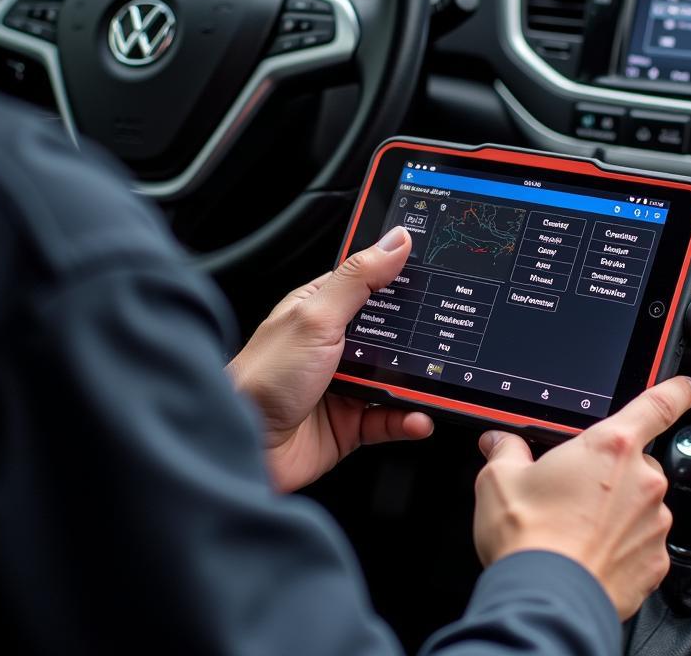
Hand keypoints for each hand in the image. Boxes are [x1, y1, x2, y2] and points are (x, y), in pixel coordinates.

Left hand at [228, 227, 432, 491]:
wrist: (243, 449)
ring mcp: (344, 384)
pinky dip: (408, 420)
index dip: (402, 278)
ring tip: (438, 381)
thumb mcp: (316, 318)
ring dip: (419, 382)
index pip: (370, 284)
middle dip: (419, 334)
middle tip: (446, 333)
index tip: (437, 274)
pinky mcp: (350, 424)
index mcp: (321, 310)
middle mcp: (334, 344)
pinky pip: (391, 419)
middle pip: (391, 333)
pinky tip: (419, 418)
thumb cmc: (263, 378)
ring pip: (396, 377)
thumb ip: (359, 279)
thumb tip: (395, 240)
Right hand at [473, 376, 690, 620]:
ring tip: (576, 529)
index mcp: (610, 446)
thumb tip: (500, 443)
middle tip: (574, 492)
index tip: (687, 388)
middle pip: (637, 462)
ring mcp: (653, 523)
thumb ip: (507, 451)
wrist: (546, 599)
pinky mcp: (656, 562)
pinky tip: (589, 554)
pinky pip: (642, 543)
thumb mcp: (500, 479)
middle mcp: (642, 480)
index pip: (656, 405)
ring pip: (640, 505)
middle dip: (612, 473)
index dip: (676, 392)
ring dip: (616, 511)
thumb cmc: (528, 535)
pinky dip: (622, 546)